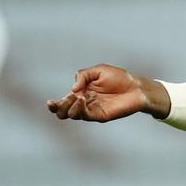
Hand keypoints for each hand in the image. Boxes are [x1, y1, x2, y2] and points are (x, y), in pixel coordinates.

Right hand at [46, 64, 165, 121]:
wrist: (136, 87)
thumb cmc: (119, 78)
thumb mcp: (98, 70)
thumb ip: (83, 75)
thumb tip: (72, 88)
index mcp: (81, 93)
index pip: (63, 102)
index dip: (54, 104)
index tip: (50, 102)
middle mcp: (84, 103)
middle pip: (63, 112)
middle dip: (59, 107)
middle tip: (66, 98)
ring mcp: (91, 110)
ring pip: (72, 116)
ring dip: (70, 107)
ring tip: (79, 97)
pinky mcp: (99, 116)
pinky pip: (84, 116)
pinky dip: (80, 108)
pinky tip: (83, 99)